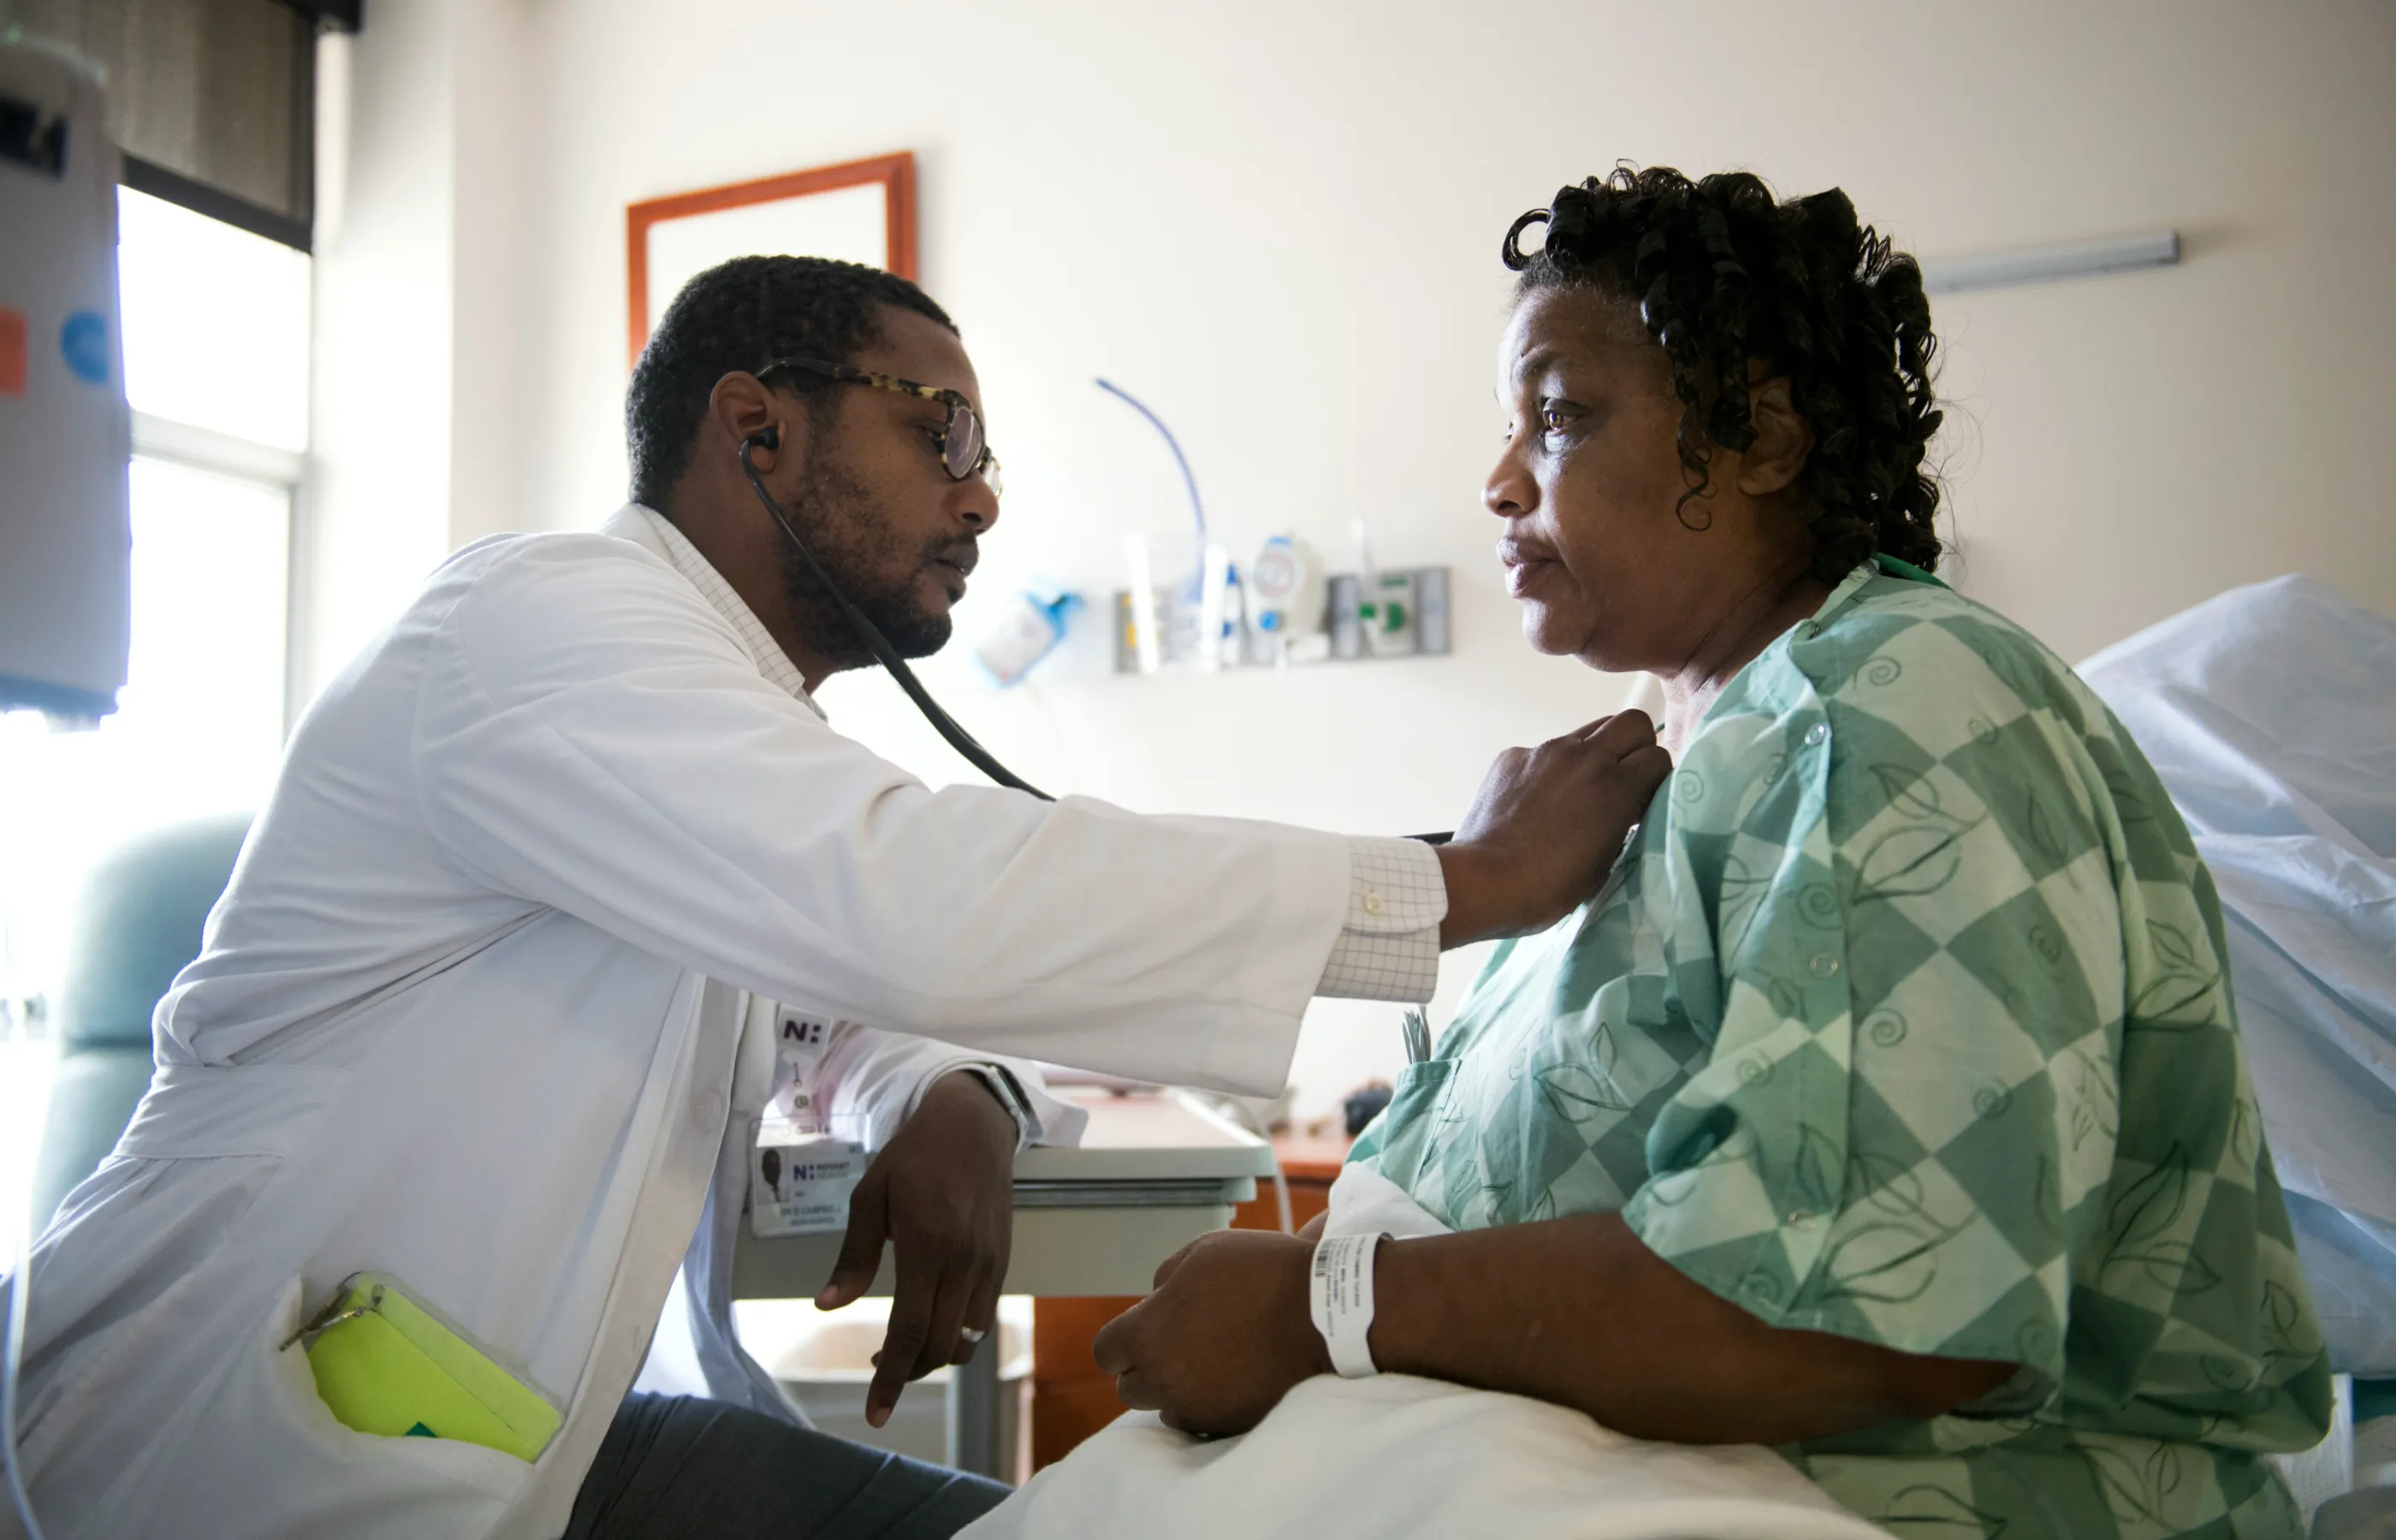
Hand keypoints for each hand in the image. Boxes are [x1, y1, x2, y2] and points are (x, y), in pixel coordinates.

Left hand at [817, 1070, 1017, 1426]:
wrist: (975, 1125)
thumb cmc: (914, 1155)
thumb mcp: (870, 1196)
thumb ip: (853, 1256)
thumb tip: (826, 1306)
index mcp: (927, 1246)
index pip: (908, 1330)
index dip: (890, 1377)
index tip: (876, 1412)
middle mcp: (964, 1263)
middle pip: (939, 1345)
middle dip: (908, 1371)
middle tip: (876, 1366)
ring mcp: (989, 1266)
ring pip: (966, 1340)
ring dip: (933, 1356)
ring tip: (901, 1348)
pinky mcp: (1001, 1263)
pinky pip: (981, 1319)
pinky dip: (957, 1336)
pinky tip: (931, 1322)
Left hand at [1091, 1229, 1328, 1436]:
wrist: (1322, 1315)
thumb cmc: (1260, 1273)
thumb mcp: (1203, 1252)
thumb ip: (1165, 1277)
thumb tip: (1155, 1299)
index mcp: (1147, 1333)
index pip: (1106, 1352)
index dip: (1122, 1339)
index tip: (1145, 1330)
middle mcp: (1163, 1378)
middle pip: (1129, 1388)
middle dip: (1146, 1367)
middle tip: (1179, 1345)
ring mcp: (1195, 1407)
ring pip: (1164, 1408)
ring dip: (1176, 1389)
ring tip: (1208, 1363)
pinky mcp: (1226, 1425)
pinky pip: (1200, 1422)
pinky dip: (1207, 1405)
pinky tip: (1230, 1379)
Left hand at [1436, 711, 1669, 945]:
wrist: (1484, 880)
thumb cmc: (1549, 886)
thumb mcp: (1604, 862)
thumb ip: (1622, 824)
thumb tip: (1625, 809)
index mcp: (1614, 786)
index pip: (1659, 757)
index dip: (1658, 778)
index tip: (1646, 800)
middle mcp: (1584, 756)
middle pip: (1632, 723)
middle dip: (1636, 746)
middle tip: (1624, 779)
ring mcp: (1545, 751)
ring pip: (1586, 732)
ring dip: (1593, 755)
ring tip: (1578, 792)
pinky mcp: (1512, 756)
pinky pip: (1544, 751)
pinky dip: (1551, 770)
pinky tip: (1535, 802)